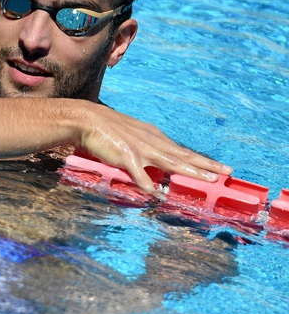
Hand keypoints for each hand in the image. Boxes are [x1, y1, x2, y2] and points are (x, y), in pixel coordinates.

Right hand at [76, 103, 230, 193]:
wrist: (87, 120)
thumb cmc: (106, 129)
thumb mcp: (131, 136)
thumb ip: (142, 148)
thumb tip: (150, 162)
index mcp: (154, 137)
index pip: (182, 151)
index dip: (200, 160)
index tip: (217, 167)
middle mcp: (152, 143)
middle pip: (184, 156)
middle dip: (206, 165)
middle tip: (226, 172)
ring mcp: (140, 150)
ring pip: (170, 162)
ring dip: (190, 172)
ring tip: (208, 180)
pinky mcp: (125, 156)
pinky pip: (139, 174)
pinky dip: (148, 184)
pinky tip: (157, 194)